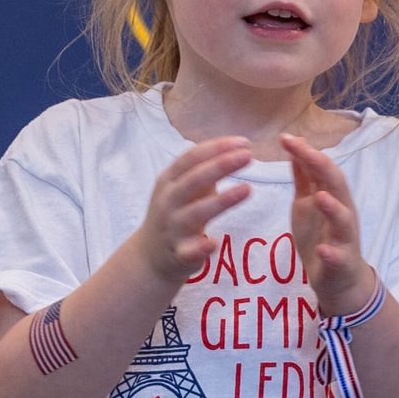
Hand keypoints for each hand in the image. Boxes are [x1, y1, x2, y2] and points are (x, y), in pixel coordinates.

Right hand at [134, 138, 251, 283]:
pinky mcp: (179, 253)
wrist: (150, 254)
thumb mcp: (183, 185)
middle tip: (248, 156)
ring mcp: (172, 228)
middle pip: (193, 180)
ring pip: (194, 213)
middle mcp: (168, 201)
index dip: (217, 148)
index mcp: (169, 181)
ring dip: (221, 200)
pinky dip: (201, 247)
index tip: (244, 142)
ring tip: (248, 189)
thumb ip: (206, 168)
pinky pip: (189, 251)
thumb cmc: (176, 211)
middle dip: (220, 166)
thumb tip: (239, 147)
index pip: (191, 158)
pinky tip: (214, 242)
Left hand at [282, 134, 376, 316]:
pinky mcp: (343, 262)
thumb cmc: (322, 237)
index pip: (323, 168)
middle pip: (337, 184)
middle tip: (301, 149)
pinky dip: (332, 253)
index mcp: (332, 196)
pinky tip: (323, 250)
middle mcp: (343, 212)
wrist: (339, 280)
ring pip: (344, 219)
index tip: (285, 138)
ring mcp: (345, 238)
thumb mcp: (308, 204)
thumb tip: (295, 146)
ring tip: (320, 197)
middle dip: (320, 165)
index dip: (306, 152)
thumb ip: (304, 178)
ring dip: (333, 208)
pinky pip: (339, 257)